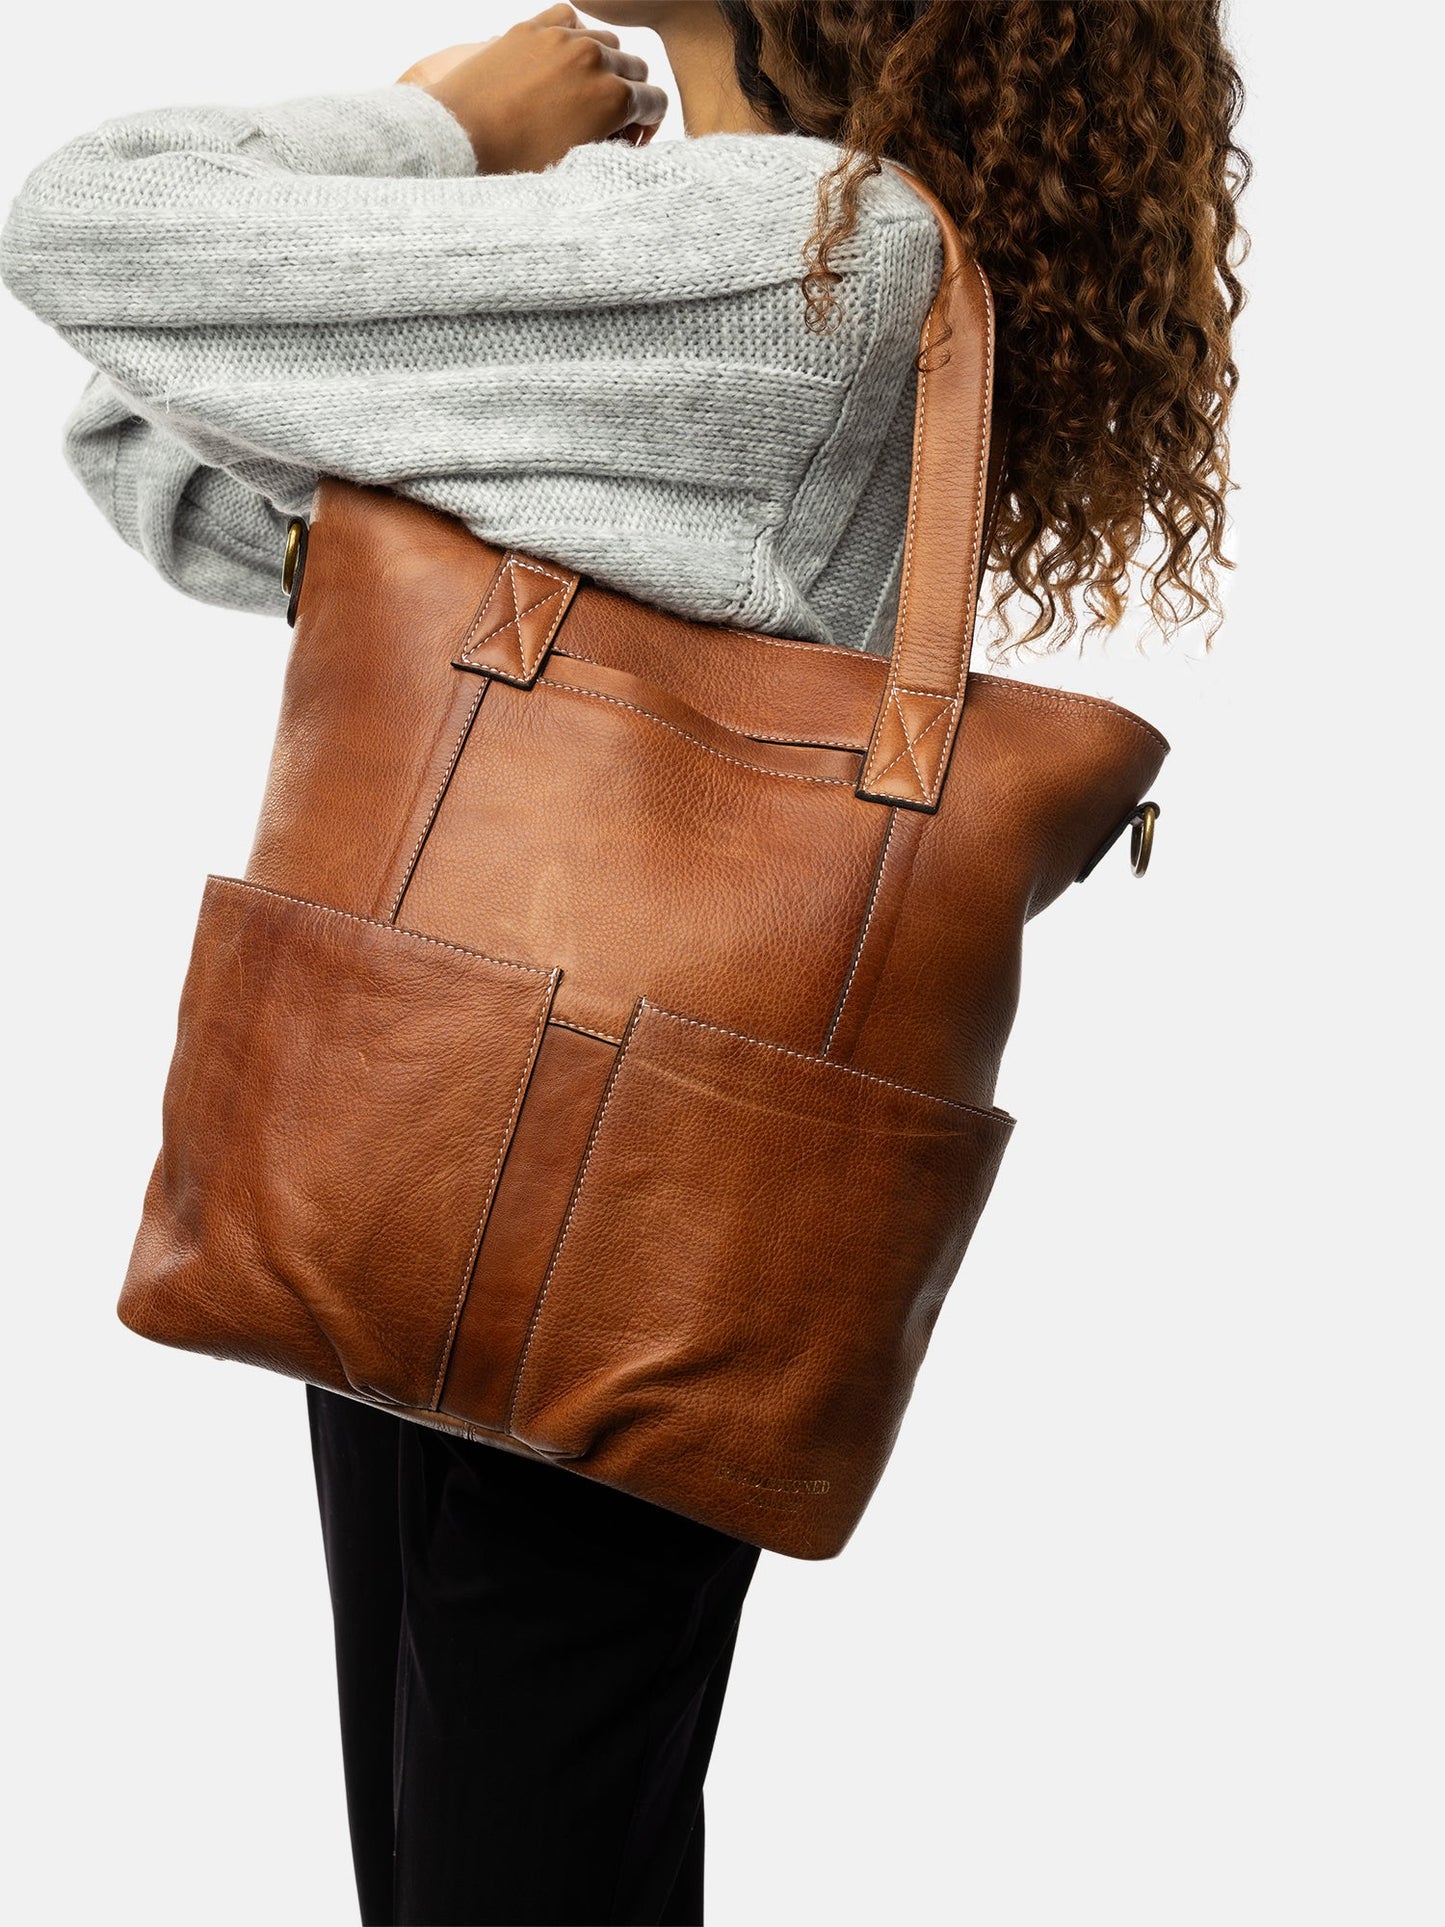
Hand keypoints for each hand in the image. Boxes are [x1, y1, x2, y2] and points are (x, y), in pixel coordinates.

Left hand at [399, 5, 667, 173]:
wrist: (459, 140)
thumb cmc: (515, 166)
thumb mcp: (576, 167)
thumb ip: (613, 147)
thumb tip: (626, 135)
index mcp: (613, 99)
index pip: (656, 102)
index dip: (647, 126)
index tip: (628, 140)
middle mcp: (594, 60)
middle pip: (636, 68)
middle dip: (630, 94)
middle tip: (607, 121)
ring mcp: (562, 38)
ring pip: (606, 41)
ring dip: (603, 65)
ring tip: (581, 93)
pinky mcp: (532, 28)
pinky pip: (570, 19)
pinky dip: (574, 37)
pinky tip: (561, 63)